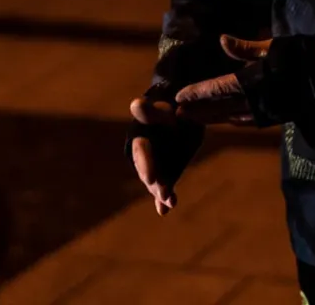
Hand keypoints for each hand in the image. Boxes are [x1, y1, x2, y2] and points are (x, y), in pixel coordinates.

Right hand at [128, 97, 178, 214]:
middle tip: (162, 192)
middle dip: (154, 182)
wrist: (179, 118)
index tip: (150, 178)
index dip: (146, 164)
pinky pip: (163, 187)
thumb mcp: (161, 107)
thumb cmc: (167, 110)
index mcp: (140, 135)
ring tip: (170, 200)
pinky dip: (163, 200)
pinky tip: (165, 210)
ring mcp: (153, 165)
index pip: (141, 151)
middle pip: (146, 170)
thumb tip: (135, 104)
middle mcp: (143, 154)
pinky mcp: (164, 174)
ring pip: (154, 181)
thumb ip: (150, 111)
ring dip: (161, 192)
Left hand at [174, 34, 272, 125]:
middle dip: (199, 111)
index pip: (216, 89)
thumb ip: (246, 48)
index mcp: (249, 82)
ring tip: (195, 119)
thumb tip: (222, 39)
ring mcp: (262, 113)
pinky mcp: (271, 118)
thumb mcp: (270, 48)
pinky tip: (227, 119)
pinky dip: (232, 120)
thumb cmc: (293, 60)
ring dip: (212, 118)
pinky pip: (246, 122)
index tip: (179, 97)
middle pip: (220, 107)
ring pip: (231, 117)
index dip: (197, 93)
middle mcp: (251, 101)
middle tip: (179, 114)